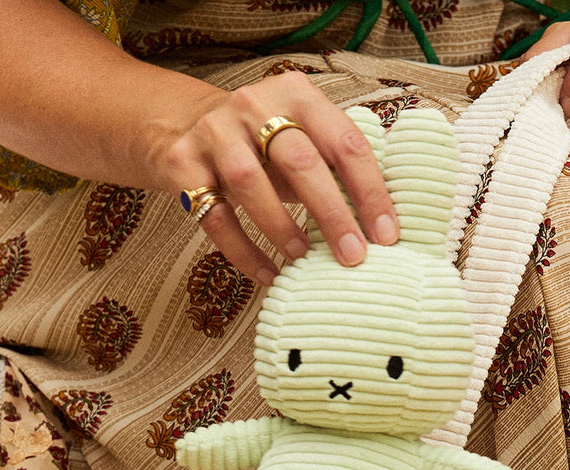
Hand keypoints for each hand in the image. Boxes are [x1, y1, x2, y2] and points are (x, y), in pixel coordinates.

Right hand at [156, 70, 399, 286]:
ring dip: (282, 227)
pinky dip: (243, 250)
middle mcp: (254, 104)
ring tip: (304, 258)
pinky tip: (267, 273)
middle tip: (353, 257)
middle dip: (332, 214)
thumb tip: (386, 229)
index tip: (387, 236)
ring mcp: (214, 131)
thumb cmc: (264, 146)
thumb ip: (338, 169)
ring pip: (250, 184)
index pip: (345, 142)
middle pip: (301, 161)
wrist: (183, 124)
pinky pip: (215, 215)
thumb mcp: (303, 141)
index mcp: (298, 95)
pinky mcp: (182, 162)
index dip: (370, 191)